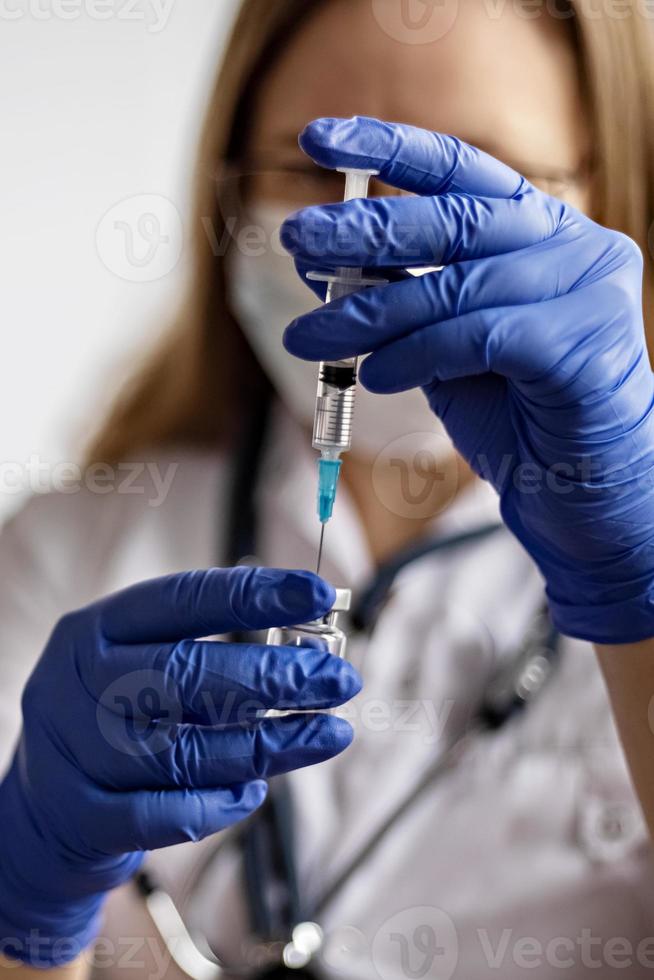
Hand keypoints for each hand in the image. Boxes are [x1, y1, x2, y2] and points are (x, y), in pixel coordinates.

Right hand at [0, 567, 359, 966]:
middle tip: (339, 679)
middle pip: (185, 675)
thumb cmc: (114, 717)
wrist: (40, 808)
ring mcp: (74, 753)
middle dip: (274, 675)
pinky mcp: (83, 817)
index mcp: (96, 630)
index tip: (318, 594)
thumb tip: (308, 647)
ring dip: (270, 744)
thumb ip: (207, 653)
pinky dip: (221, 804)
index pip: (182, 599)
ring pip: (185, 750)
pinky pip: (167, 814)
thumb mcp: (139, 664)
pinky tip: (257, 789)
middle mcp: (76, 684)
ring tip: (328, 734)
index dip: (254, 595)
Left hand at [282, 115, 653, 644]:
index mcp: (542, 232)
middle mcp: (574, 246)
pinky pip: (478, 336)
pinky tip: (378, 376)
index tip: (320, 137)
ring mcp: (589, 291)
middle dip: (363, 229)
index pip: (463, 171)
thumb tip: (326, 257)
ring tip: (311, 337)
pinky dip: (415, 355)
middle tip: (296, 240)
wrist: (582, 498)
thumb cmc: (518, 417)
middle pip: (453, 219)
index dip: (390, 148)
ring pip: (456, 285)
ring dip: (370, 313)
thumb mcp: (446, 343)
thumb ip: (405, 295)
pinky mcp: (586, 344)